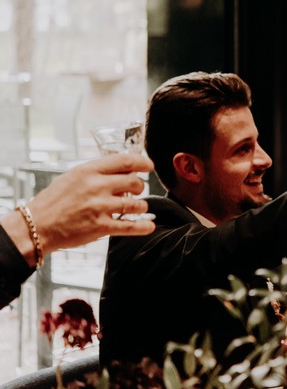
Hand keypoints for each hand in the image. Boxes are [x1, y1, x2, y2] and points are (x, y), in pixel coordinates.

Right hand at [16, 154, 155, 257]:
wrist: (35, 226)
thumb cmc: (52, 202)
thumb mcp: (72, 177)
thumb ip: (96, 173)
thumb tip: (122, 171)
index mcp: (88, 171)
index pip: (125, 160)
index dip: (142, 162)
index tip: (148, 166)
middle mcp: (96, 187)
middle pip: (134, 182)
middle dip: (139, 186)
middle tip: (136, 190)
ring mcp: (99, 207)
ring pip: (136, 204)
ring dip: (141, 206)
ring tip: (137, 208)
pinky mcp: (100, 227)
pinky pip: (130, 226)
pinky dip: (142, 227)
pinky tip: (148, 226)